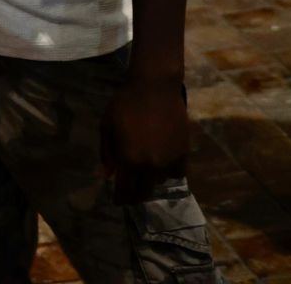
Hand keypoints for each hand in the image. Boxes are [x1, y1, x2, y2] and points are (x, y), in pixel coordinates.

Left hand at [101, 74, 188, 203]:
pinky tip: (162, 165)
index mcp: (129, 160)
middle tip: (131, 192)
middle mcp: (150, 165)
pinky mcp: (183, 153)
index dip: (120, 199)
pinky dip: (169, 171)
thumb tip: (107, 175)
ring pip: (160, 181)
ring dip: (152, 180)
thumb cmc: (125, 104)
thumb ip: (107, 153)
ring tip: (146, 172)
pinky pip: (178, 172)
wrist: (155, 88)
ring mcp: (169, 160)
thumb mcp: (107, 127)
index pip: (125, 190)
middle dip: (136, 195)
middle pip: (144, 192)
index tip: (118, 202)